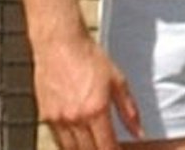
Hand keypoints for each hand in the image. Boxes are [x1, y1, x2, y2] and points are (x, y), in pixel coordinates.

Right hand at [34, 30, 141, 149]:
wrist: (59, 44)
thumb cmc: (89, 58)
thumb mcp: (118, 80)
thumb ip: (129, 109)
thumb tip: (139, 132)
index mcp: (96, 110)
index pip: (106, 146)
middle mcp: (75, 118)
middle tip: (108, 149)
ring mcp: (58, 119)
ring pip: (70, 149)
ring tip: (94, 147)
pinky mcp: (45, 116)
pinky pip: (57, 140)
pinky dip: (68, 145)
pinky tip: (77, 142)